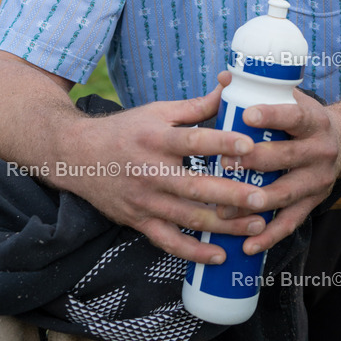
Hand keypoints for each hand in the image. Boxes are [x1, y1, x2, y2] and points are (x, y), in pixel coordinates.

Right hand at [52, 86, 273, 262]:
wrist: (77, 157)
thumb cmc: (126, 130)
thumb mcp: (159, 111)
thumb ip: (197, 105)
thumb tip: (230, 84)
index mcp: (157, 139)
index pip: (193, 141)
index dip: (221, 143)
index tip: (249, 145)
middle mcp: (151, 171)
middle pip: (195, 187)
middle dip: (231, 195)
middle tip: (262, 198)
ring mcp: (145, 200)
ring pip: (188, 218)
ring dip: (223, 226)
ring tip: (256, 226)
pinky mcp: (139, 221)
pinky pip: (168, 242)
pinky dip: (192, 252)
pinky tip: (219, 256)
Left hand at [218, 83, 340, 256]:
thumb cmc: (304, 119)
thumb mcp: (293, 99)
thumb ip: (260, 90)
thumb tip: (225, 77)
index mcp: (313, 120)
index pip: (293, 115)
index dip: (271, 115)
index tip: (247, 115)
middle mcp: (319, 150)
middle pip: (286, 157)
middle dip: (253, 162)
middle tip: (222, 163)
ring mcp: (317, 180)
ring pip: (286, 193)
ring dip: (255, 201)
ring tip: (226, 208)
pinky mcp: (313, 203)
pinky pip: (290, 223)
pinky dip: (269, 236)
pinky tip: (247, 245)